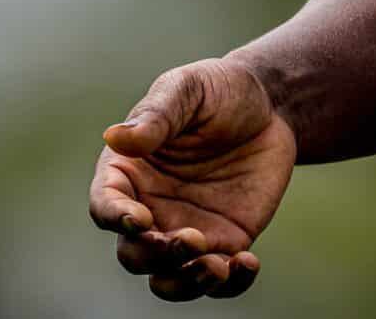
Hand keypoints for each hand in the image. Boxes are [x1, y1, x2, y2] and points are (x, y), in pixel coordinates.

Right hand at [89, 57, 296, 301]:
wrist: (270, 105)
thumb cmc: (218, 90)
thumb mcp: (188, 89)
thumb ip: (157, 115)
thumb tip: (116, 136)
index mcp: (128, 173)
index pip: (105, 206)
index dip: (116, 218)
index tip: (141, 217)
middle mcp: (150, 209)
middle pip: (134, 253)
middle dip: (156, 255)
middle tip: (191, 238)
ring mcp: (185, 230)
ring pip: (169, 279)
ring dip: (186, 283)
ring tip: (218, 266)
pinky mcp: (223, 242)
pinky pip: (219, 279)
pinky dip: (229, 285)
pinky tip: (247, 264)